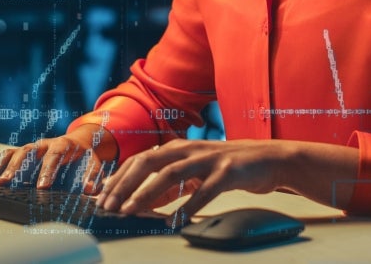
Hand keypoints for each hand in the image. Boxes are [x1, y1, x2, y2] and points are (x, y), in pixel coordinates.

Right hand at [0, 124, 116, 192]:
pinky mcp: (20, 153)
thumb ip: (92, 176)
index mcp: (62, 145)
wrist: (78, 142)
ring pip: (11, 153)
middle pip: (26, 152)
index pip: (53, 156)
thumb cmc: (83, 156)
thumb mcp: (93, 163)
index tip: (42, 186)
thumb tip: (89, 190)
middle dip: (16, 168)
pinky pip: (3, 157)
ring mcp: (30, 148)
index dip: (47, 171)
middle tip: (5, 183)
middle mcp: (42, 144)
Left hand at [94, 139, 290, 219]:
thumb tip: (143, 201)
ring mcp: (208, 159)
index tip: (102, 196)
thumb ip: (170, 184)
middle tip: (109, 204)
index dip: (119, 177)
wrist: (268, 159)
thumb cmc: (228, 166)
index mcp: (178, 148)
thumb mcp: (195, 172)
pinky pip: (204, 191)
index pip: (140, 160)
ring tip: (132, 209)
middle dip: (125, 184)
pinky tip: (175, 221)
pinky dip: (187, 206)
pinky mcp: (227, 171)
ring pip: (171, 174)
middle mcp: (189, 149)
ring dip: (147, 193)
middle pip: (148, 162)